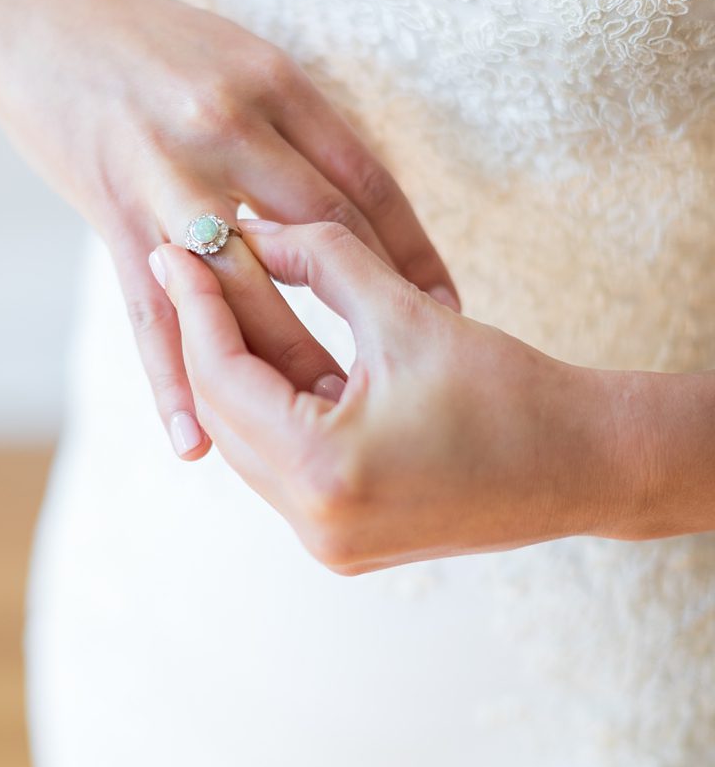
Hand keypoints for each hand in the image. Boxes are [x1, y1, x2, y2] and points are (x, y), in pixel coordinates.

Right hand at [0, 0, 459, 460]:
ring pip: (242, 284)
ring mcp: (165, 174)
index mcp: (273, 84)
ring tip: (317, 416)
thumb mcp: (234, 54)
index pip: (363, 184)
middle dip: (365, 314)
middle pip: (318, 239)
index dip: (411, 252)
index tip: (443, 306)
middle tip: (399, 379)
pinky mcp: (110, 211)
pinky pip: (151, 312)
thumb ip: (290, 122)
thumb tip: (347, 195)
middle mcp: (227, 127)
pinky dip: (174, 380)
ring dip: (282, 357)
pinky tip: (195, 437)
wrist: (31, 16)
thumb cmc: (140, 37)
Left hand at [152, 218, 602, 573]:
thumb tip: (245, 224)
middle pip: (223, 411)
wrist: (591, 465)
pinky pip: (280, 463)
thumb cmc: (513, 389)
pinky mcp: (342, 541)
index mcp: (324, 470)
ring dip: (234, 370)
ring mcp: (326, 541)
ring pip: (245, 440)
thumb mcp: (407, 311)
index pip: (221, 373)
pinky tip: (267, 347)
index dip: (196, 302)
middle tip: (185, 265)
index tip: (176, 246)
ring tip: (220, 298)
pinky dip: (271, 406)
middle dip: (204, 334)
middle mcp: (313, 521)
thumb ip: (320, 258)